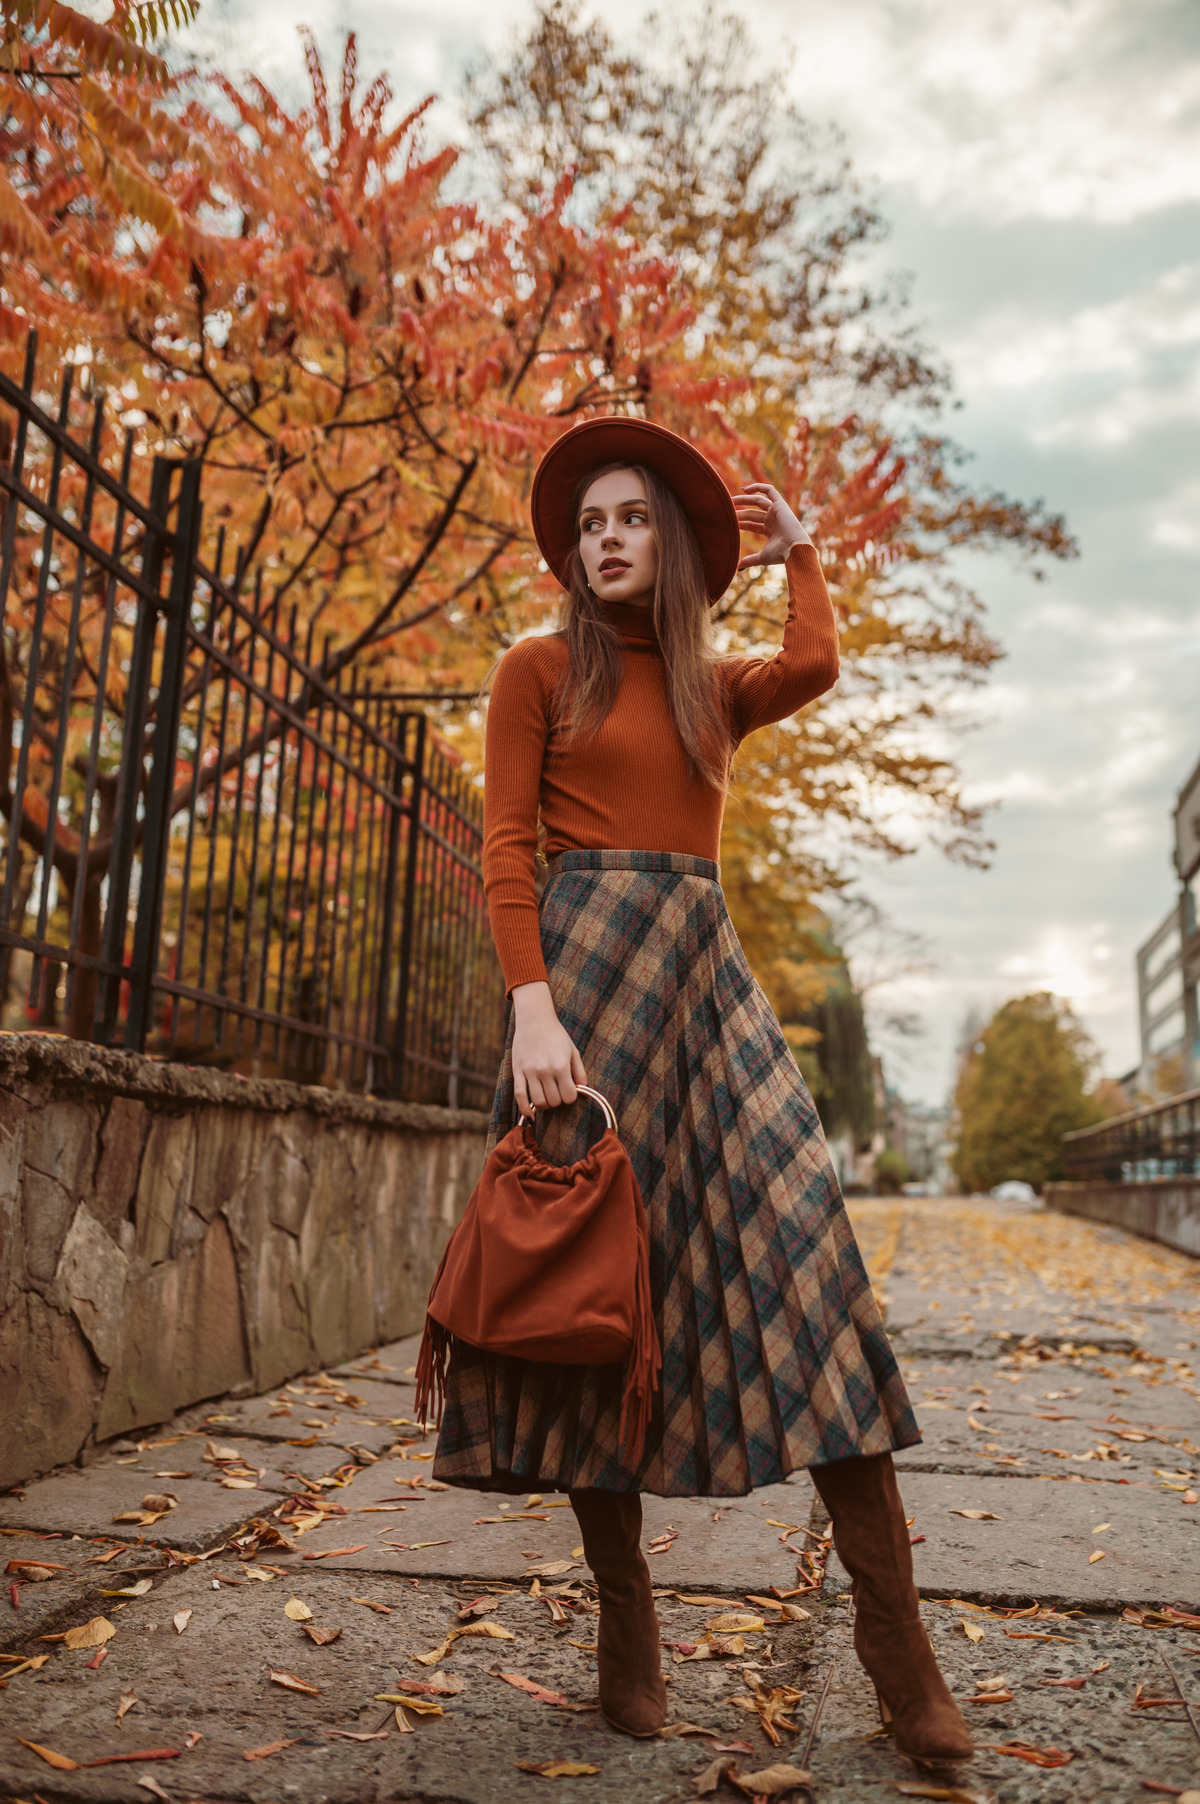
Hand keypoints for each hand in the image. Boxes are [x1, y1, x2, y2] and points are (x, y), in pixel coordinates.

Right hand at [510, 980, 587, 1115]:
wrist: (535, 1020)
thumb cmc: (556, 1035)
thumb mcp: (572, 1051)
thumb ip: (579, 1071)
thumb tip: (583, 1089)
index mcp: (560, 1066)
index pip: (568, 1097)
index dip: (570, 1097)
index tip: (569, 1090)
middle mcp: (545, 1071)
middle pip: (554, 1101)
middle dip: (558, 1100)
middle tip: (557, 1090)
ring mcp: (529, 1072)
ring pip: (538, 1102)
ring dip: (544, 1104)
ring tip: (546, 1096)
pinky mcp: (517, 1071)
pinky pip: (519, 1096)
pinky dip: (525, 1109)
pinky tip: (530, 1115)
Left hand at [733, 482, 810, 568]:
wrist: (794, 549)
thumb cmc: (781, 555)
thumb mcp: (762, 557)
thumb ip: (750, 559)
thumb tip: (738, 567)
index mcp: (771, 531)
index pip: (752, 524)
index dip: (740, 522)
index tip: (728, 521)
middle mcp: (774, 520)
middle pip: (752, 513)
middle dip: (739, 512)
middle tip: (725, 510)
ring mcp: (777, 511)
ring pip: (758, 501)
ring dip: (744, 499)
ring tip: (730, 500)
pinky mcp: (780, 504)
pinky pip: (769, 490)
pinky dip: (759, 487)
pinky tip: (744, 489)